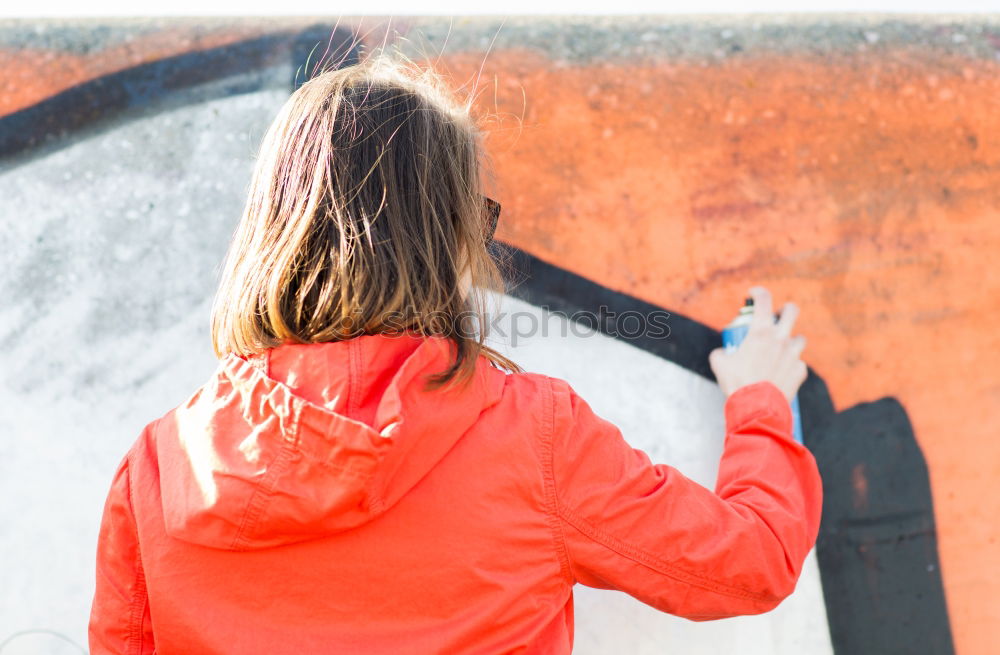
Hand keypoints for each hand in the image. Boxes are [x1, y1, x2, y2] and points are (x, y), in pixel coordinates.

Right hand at [709, 286, 806, 401]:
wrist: (756, 408)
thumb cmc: (737, 384)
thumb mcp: (719, 364)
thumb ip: (722, 353)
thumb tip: (722, 354)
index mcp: (760, 333)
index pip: (763, 300)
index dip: (758, 292)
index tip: (754, 294)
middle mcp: (780, 340)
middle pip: (792, 311)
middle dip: (786, 309)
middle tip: (779, 315)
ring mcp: (793, 355)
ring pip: (800, 338)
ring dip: (791, 341)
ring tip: (781, 349)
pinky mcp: (800, 371)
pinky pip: (799, 364)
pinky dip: (792, 366)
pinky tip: (783, 373)